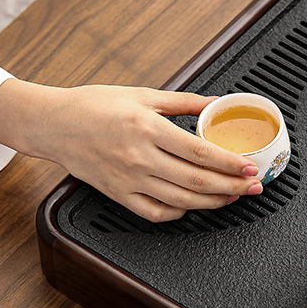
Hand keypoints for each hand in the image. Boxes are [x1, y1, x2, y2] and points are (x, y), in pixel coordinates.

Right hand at [0, 80, 262, 221]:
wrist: (53, 124)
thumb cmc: (94, 105)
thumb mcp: (143, 94)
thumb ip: (185, 101)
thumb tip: (218, 102)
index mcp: (147, 128)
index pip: (199, 151)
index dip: (229, 162)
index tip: (249, 165)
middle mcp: (139, 158)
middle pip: (196, 181)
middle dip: (231, 186)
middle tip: (253, 186)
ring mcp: (128, 180)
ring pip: (180, 201)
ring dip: (212, 202)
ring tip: (232, 197)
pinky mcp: (118, 195)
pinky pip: (155, 212)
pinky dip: (179, 213)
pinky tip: (193, 206)